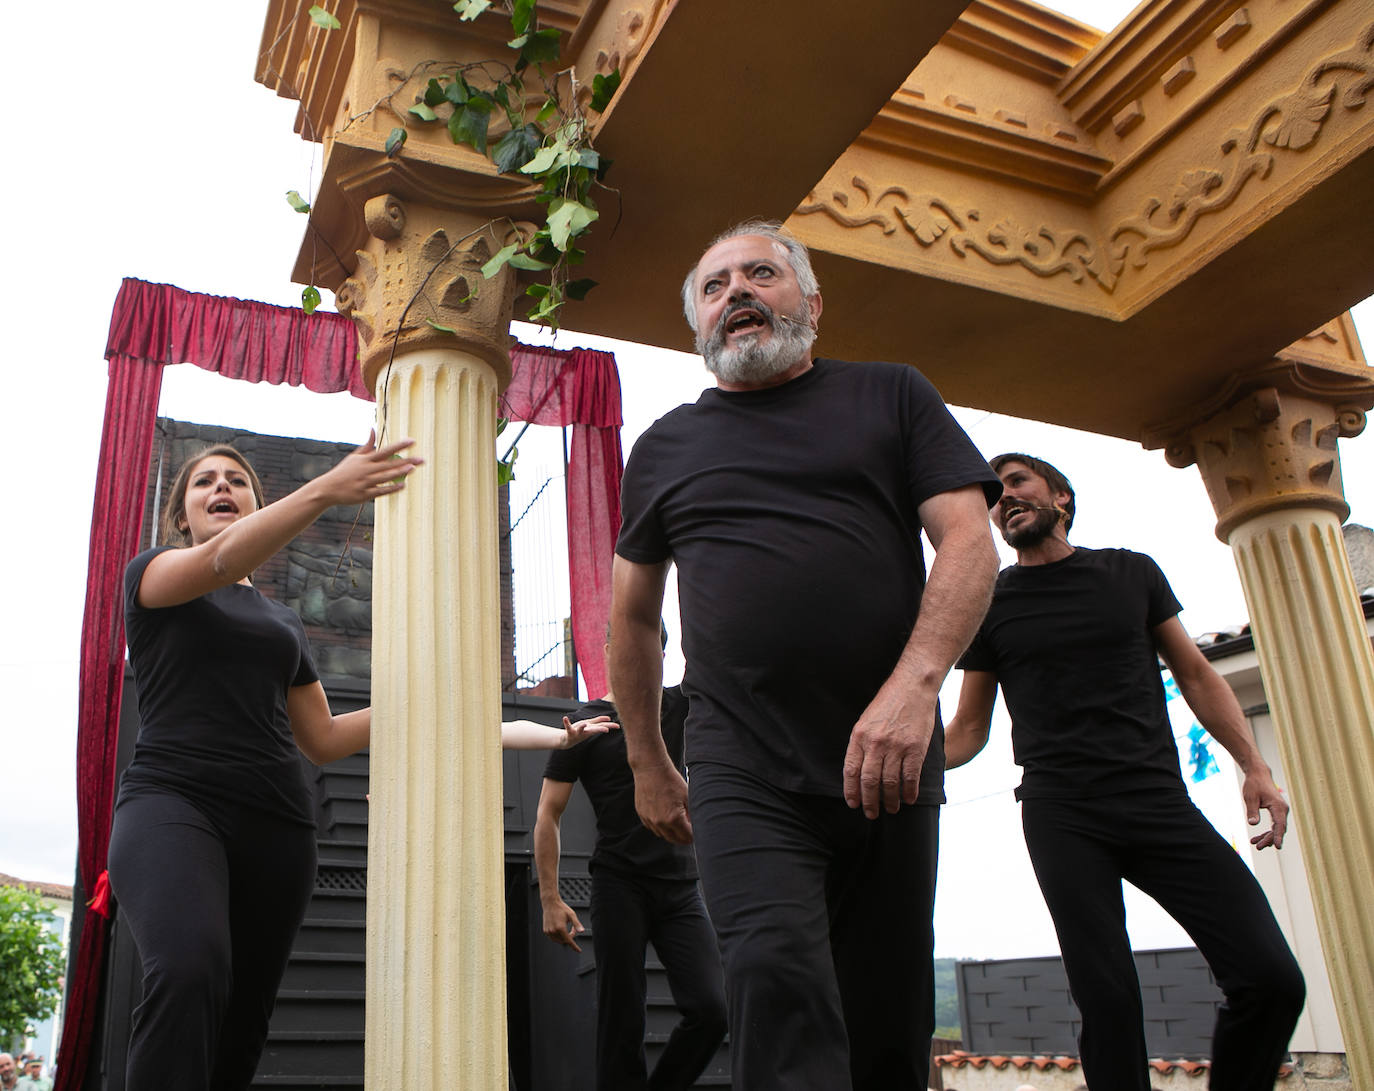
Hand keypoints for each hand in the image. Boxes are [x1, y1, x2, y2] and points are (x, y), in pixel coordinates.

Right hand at [317, 431, 422, 505]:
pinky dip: (391, 488)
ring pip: (386, 476)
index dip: (399, 446)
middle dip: (406, 461)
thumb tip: (373, 429)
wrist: (328, 488)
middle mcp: (367, 470)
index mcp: (365, 460)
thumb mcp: (354, 457)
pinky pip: (381, 491)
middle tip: (422, 459)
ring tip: (413, 468)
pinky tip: (402, 485)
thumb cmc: (344, 472)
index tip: (412, 441)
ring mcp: (366, 482)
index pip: (386, 450)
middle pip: (390, 464)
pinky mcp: (365, 494)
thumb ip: (367, 445)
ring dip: (399, 472)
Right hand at [541, 899, 584, 950]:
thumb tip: (582, 931)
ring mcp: (548, 931)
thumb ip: (577, 924)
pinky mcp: (545, 931)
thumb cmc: (562, 908)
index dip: (574, 946)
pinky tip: (560, 928)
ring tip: (566, 927)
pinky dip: (558, 936)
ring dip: (564, 937)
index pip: (569, 941)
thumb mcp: (572, 915)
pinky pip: (553, 938)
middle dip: (570, 937)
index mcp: (560, 928)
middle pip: (564, 940)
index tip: (579, 950)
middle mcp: (553, 931)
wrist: (550, 903)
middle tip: (573, 928)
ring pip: (558, 940)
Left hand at [561, 714, 617, 747]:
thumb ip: (598, 721)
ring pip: (581, 730)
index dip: (610, 726)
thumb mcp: (590, 725)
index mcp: (591, 729)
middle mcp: (586, 732)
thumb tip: (609, 718)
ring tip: (584, 724)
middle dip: (600, 729)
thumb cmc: (579, 731)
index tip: (618, 726)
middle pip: (594, 730)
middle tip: (607, 729)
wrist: (567, 740)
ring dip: (582, 727)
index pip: (602, 727)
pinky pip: (568, 727)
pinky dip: (566, 722)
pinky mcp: (570, 732)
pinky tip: (565, 718)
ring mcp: (577, 733)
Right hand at [634, 760, 691, 843]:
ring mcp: (649, 819)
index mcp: (674, 818)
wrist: (651, 769)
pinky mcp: (642, 815)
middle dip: (683, 838)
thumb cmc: (670, 780)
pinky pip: (653, 827)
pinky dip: (660, 826)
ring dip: (671, 833)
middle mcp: (660, 822)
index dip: (694, 836)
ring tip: (677, 823)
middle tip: (689, 832)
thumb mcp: (688, 796)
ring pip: (662, 835)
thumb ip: (692, 814)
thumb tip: (695, 825)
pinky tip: (665, 816)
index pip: (687, 838)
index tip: (696, 833)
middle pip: (674, 840)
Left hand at [843, 688, 936, 818]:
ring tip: (891, 809)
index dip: (851, 790)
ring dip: (890, 800)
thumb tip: (858, 771)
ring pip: (890, 782)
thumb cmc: (888, 703)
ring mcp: (896, 746)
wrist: (912, 687)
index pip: (851, 770)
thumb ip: (861, 743)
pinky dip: (909, 791)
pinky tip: (909, 798)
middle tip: (871, 813)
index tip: (853, 803)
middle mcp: (875, 743)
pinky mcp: (915, 748)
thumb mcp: (866, 720)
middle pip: (869, 781)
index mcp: (859, 735)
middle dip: (869, 801)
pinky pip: (910, 777)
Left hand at [1242, 766, 1288, 849]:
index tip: (1277, 847)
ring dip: (1267, 837)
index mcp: (1278, 806)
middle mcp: (1282, 810)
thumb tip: (1253, 824)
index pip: (1279, 825)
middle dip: (1269, 839)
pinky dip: (1266, 832)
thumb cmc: (1254, 785)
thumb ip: (1252, 811)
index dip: (1278, 837)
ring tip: (1254, 843)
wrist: (1258, 774)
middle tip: (1258, 847)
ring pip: (1276, 829)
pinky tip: (1256, 838)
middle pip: (1278, 829)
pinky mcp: (1276, 812)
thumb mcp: (1250, 798)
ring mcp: (1281, 811)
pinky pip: (1274, 825)